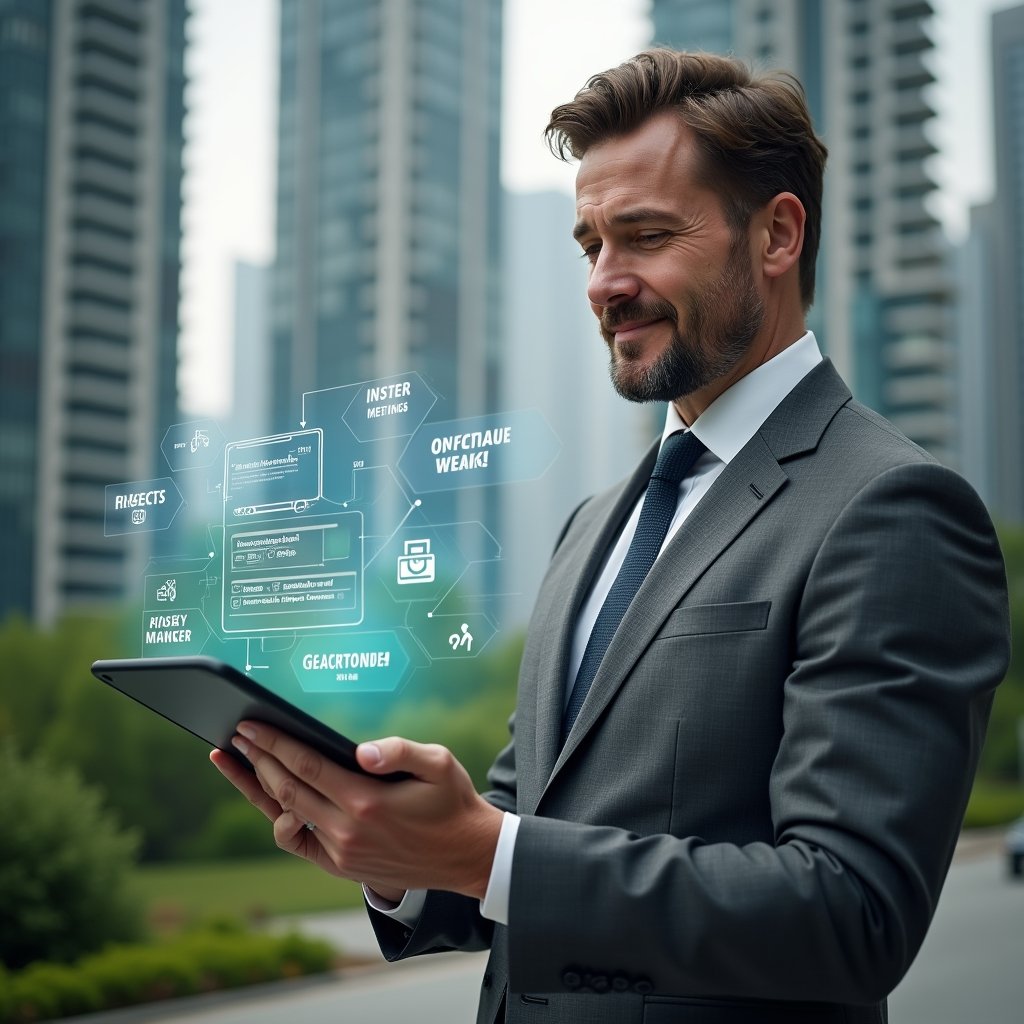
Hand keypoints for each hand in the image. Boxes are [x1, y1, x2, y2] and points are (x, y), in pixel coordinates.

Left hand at [210, 724, 503, 900]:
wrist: (466, 856)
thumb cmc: (452, 801)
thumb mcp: (439, 764)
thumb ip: (400, 750)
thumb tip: (361, 751)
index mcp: (367, 802)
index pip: (306, 766)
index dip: (273, 744)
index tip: (249, 725)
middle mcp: (347, 832)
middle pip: (286, 789)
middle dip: (256, 759)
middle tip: (234, 735)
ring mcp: (341, 853)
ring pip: (284, 816)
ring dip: (256, 787)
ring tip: (234, 763)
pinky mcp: (341, 867)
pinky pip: (298, 841)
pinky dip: (279, 818)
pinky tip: (268, 797)